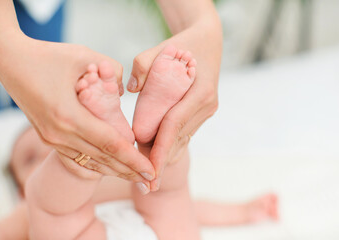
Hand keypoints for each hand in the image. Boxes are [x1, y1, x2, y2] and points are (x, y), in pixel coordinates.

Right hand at [0, 31, 154, 182]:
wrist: (9, 61)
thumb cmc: (46, 56)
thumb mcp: (84, 56)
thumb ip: (112, 71)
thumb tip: (125, 90)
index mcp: (70, 116)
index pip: (111, 145)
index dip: (134, 160)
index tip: (151, 171)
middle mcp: (60, 134)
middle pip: (103, 159)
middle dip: (129, 171)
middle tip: (151, 181)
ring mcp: (51, 139)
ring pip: (90, 162)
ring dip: (115, 171)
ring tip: (135, 179)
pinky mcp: (48, 137)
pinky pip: (77, 157)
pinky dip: (97, 165)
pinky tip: (111, 169)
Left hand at [128, 20, 221, 190]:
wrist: (207, 40)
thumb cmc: (182, 43)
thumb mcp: (161, 47)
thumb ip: (142, 65)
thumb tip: (130, 90)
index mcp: (199, 92)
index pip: (174, 126)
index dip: (160, 149)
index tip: (148, 170)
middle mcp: (206, 105)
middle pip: (178, 138)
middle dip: (161, 162)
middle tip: (145, 186)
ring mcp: (207, 110)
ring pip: (182, 139)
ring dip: (165, 156)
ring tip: (148, 177)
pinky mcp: (204, 112)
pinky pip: (185, 133)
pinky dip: (170, 145)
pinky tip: (158, 157)